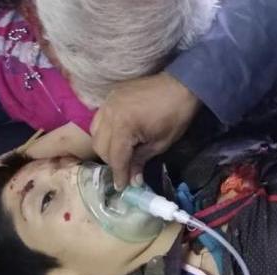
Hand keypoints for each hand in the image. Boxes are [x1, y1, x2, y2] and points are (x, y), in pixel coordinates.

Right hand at [90, 72, 200, 189]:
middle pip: (100, 146)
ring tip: (121, 155)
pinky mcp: (110, 96)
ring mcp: (107, 102)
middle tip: (124, 171)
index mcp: (124, 125)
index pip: (115, 157)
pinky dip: (104, 131)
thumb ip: (141, 161)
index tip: (121, 187)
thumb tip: (133, 181)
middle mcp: (109, 113)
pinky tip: (117, 138)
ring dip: (105, 148)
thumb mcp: (160, 143)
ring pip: (95, 133)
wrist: (181, 85)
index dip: (119, 174)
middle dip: (112, 162)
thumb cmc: (175, 115)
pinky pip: (99, 119)